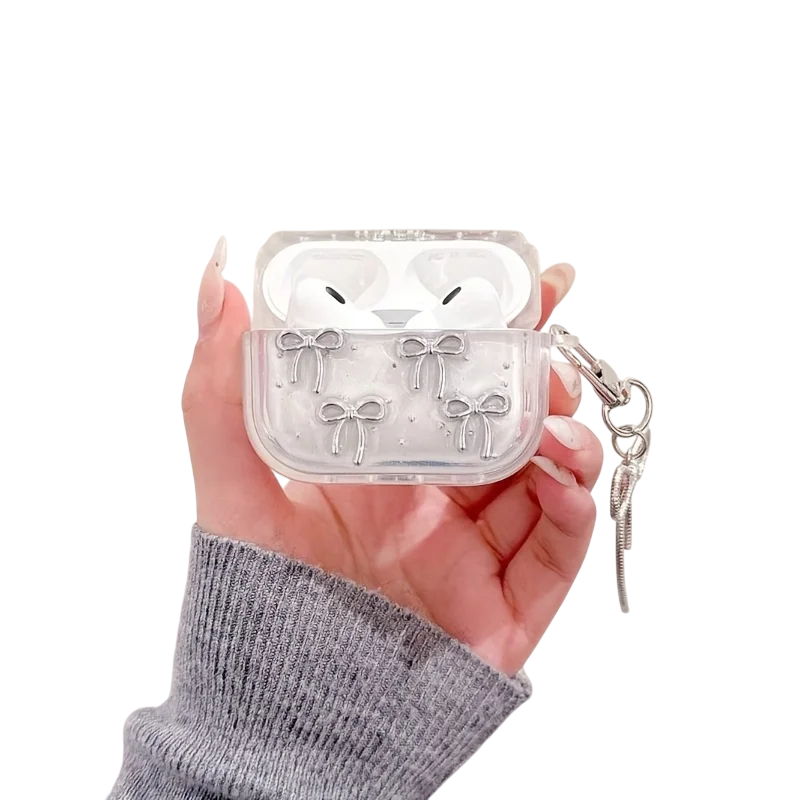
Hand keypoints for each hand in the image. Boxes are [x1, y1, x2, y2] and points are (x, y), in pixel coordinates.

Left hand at [183, 238, 600, 674]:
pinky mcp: (505, 601)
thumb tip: (219, 278)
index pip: (452, 382)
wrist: (288, 717)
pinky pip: (556, 548)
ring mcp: (476, 547)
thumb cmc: (258, 599)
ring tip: (552, 423)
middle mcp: (437, 496)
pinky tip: (561, 481)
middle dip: (540, 376)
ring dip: (562, 437)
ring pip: (545, 476)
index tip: (526, 283)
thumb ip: (217, 388)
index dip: (492, 331)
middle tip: (547, 350)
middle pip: (510, 420)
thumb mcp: (231, 483)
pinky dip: (572, 508)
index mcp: (387, 459)